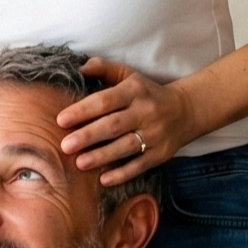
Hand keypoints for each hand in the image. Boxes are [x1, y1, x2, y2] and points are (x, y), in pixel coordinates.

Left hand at [57, 58, 198, 185]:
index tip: (61, 120)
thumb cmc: (146, 93)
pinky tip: (104, 180)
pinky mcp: (161, 154)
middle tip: (65, 145)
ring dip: (102, 156)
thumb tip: (79, 68)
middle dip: (88, 136)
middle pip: (113, 125)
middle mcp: (146, 112)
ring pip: (126, 146)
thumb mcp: (129, 76)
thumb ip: (104, 69)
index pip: (105, 101)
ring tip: (79, 163)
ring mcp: (155, 134)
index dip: (82, 110)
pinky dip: (122, 173)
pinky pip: (140, 165)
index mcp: (134, 91)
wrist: (185, 110)